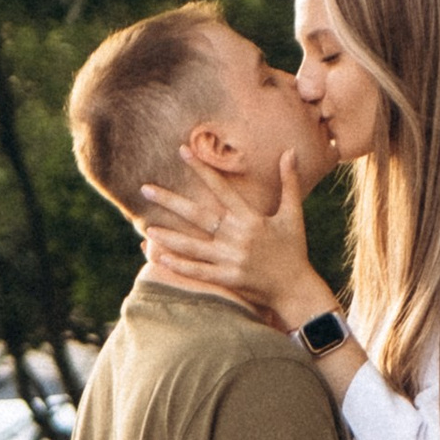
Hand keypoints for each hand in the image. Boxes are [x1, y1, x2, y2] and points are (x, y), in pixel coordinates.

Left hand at [139, 150, 328, 329]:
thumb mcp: (293, 214)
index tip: (182, 152)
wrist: (295, 289)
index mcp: (251, 219)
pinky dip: (177, 264)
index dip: (201, 169)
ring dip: (167, 236)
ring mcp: (230, 260)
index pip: (221, 188)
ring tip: (145, 227)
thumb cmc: (293, 249)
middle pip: (197, 215)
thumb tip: (291, 151)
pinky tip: (158, 256)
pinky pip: (197, 271)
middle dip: (170, 201)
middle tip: (145, 188)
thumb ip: (290, 182)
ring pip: (191, 246)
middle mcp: (237, 237)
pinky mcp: (227, 279)